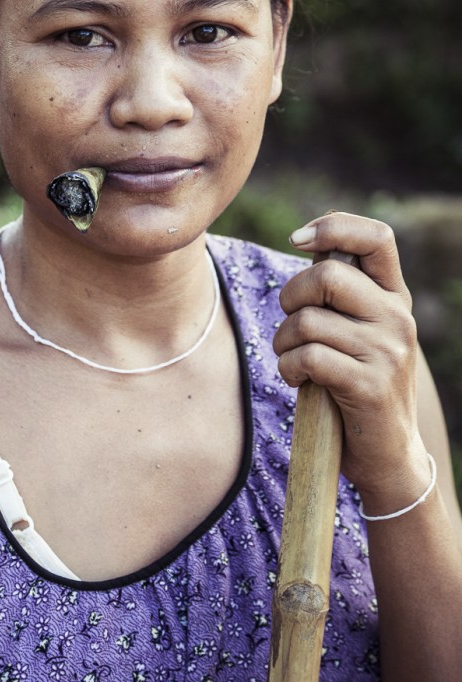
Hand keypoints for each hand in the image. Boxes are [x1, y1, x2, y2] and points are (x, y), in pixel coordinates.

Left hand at [273, 211, 430, 510]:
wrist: (388, 455)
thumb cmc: (357, 385)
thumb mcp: (360, 332)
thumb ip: (342, 293)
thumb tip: (308, 242)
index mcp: (395, 298)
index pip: (377, 237)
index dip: (334, 227)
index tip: (298, 240)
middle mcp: (398, 318)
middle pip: (326, 275)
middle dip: (291, 297)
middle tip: (290, 324)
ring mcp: (387, 352)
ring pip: (308, 321)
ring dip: (283, 342)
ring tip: (292, 359)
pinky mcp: (369, 386)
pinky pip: (308, 357)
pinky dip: (288, 368)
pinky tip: (297, 380)